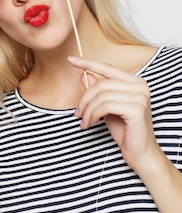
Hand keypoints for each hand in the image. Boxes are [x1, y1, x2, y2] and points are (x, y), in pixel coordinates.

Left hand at [69, 56, 161, 172]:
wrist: (139, 152)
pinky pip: (105, 106)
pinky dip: (93, 115)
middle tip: (78, 114)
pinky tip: (91, 124)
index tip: (71, 60)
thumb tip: (85, 76)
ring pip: (101, 95)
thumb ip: (99, 92)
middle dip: (84, 99)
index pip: (108, 68)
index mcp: (135, 83)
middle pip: (101, 84)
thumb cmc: (124, 130)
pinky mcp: (137, 109)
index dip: (88, 63)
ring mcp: (140, 97)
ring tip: (84, 122)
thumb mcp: (107, 108)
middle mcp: (140, 86)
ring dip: (87, 110)